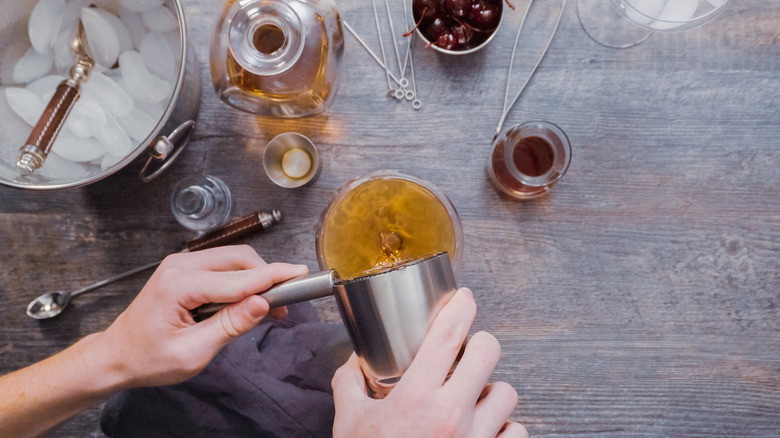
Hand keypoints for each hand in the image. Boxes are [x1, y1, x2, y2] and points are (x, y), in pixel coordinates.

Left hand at [97, 245, 307, 387]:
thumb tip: (261, 304)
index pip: (239, 278)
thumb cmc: (148, 359)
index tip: (301, 274)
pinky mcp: (185, 268)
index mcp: (179, 285)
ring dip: (255, 278)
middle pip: (240, 259)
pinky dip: (241, 280)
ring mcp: (181, 264)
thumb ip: (230, 326)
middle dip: (267, 277)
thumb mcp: (193, 352)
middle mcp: (180, 265)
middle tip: (284, 305)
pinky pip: (223, 266)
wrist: (117, 355)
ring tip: (267, 307)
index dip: (274, 277)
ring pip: (234, 259)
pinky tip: (246, 301)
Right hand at [331, 288, 526, 437]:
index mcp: (416, 399)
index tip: (464, 298)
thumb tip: (353, 364)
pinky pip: (517, 432)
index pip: (448, 335)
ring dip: (493, 390)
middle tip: (469, 350)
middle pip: (488, 353)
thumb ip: (349, 387)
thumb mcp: (350, 426)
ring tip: (475, 397)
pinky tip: (487, 430)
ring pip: (507, 393)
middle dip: (480, 344)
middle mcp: (452, 416)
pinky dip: (506, 428)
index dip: (461, 307)